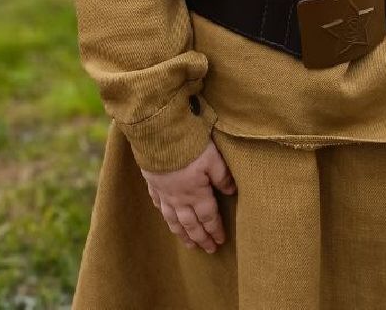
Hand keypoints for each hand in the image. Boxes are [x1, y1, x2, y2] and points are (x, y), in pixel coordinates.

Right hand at [141, 139, 237, 253]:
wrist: (158, 135)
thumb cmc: (189, 145)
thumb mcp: (213, 158)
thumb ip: (223, 177)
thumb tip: (232, 192)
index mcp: (197, 194)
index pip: (208, 217)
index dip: (215, 230)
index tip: (220, 241)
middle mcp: (180, 199)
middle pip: (191, 224)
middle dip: (201, 238)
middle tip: (208, 250)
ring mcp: (164, 193)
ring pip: (174, 220)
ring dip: (182, 234)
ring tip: (188, 244)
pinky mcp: (153, 184)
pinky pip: (159, 205)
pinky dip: (164, 215)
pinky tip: (167, 219)